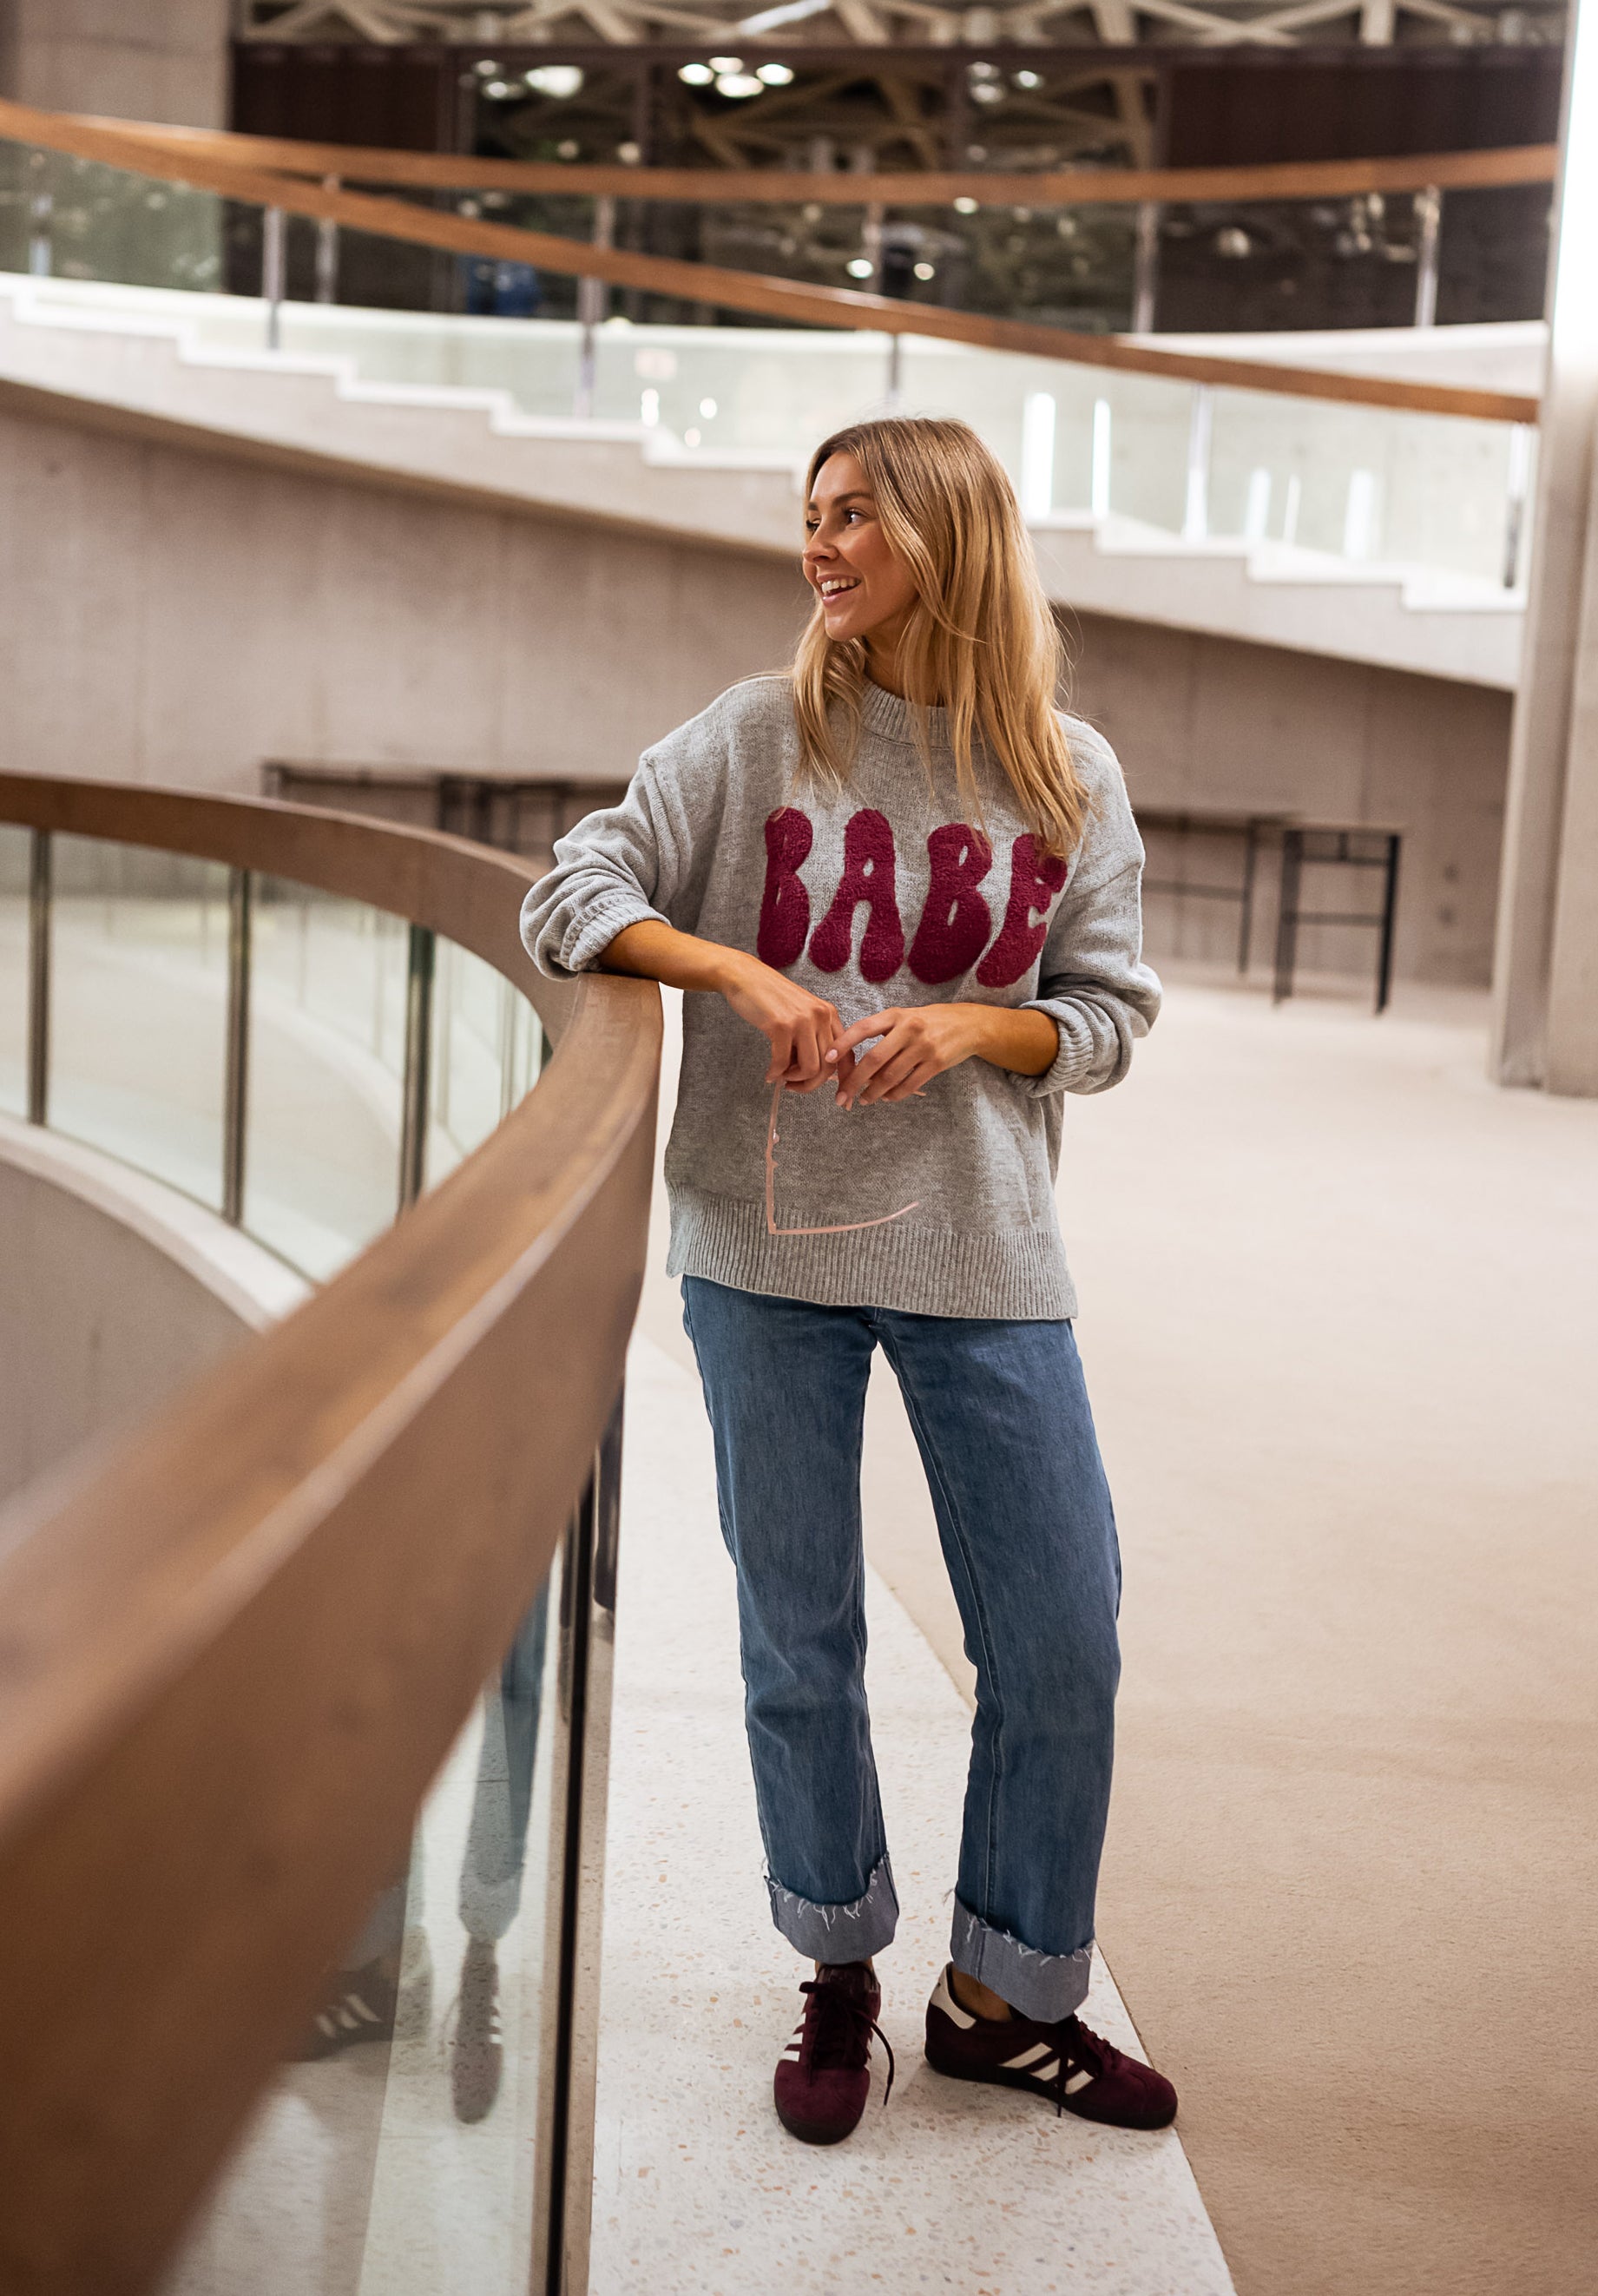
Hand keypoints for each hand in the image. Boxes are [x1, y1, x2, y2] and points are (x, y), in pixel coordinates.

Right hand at [719, 953, 847, 1091]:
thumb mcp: (801, 1014)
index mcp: (829, 1014)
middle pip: (828, 1067)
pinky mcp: (781, 1026)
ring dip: (794, 1080)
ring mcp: (802, 1021)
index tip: (838, 1097)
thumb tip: (816, 1073)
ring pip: (810, 1068)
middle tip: (794, 1087)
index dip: (844, 1080)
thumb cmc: (770, 998)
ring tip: (781, 1077)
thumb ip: (812, 1038)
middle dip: (811, 1085)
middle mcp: (821, 1016)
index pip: (847, 1054)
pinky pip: (783, 1063)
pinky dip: (775, 1074)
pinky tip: (769, 1074)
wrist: (745, 977)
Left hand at [829, 1004, 979, 1107]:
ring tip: (863, 1099)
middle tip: (841, 1096)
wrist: (968, 1024)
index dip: (843, 1043)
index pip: (863, 1028)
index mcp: (896, 1015)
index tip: (827, 1058)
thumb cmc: (928, 1022)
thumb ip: (881, 1034)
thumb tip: (853, 1061)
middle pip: (874, 1059)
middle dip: (854, 1080)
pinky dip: (894, 1095)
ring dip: (873, 1092)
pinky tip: (886, 1098)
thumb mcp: (904, 1018)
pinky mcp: (937, 1063)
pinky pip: (909, 1084)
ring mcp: (924, 1046)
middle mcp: (909, 1029)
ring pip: (891, 1076)